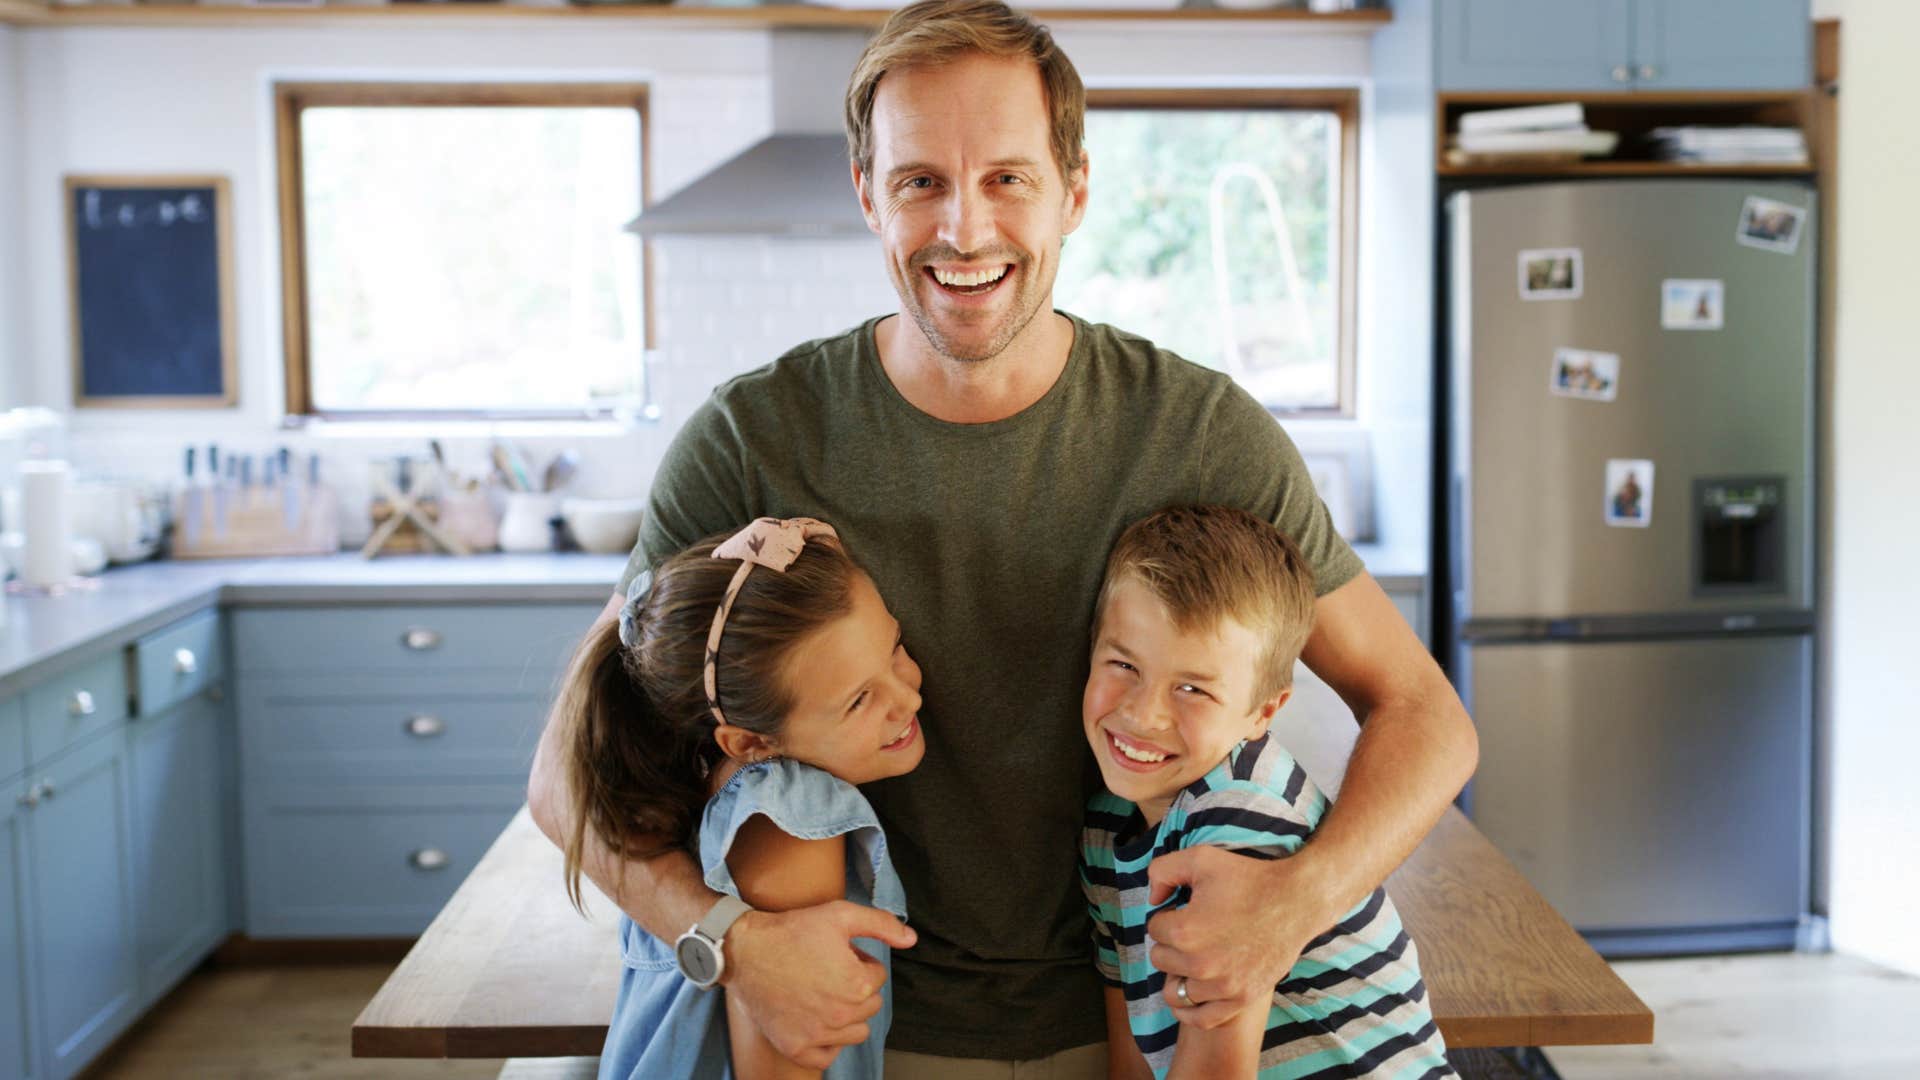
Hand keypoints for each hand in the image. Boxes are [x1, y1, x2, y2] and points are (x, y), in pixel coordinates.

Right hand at [721, 901, 916, 1068]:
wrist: (745, 951)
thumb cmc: (792, 931)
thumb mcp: (841, 915)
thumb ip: (882, 925)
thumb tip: (911, 939)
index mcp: (858, 985)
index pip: (877, 978)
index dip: (859, 961)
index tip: (837, 954)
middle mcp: (841, 1015)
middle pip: (870, 1006)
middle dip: (856, 988)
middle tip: (828, 970)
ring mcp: (818, 1035)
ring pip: (855, 1032)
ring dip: (847, 1016)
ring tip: (823, 995)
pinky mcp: (796, 1047)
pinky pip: (827, 1057)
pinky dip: (826, 1044)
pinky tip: (816, 1022)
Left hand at [1146, 846, 1323, 1029]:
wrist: (1296, 901)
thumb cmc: (1249, 878)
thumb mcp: (1200, 858)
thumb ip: (1161, 870)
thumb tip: (1151, 899)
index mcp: (1185, 931)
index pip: (1153, 929)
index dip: (1167, 916)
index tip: (1185, 910)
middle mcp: (1200, 964)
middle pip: (1160, 959)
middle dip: (1171, 943)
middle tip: (1194, 931)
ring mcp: (1222, 986)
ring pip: (1175, 989)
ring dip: (1180, 973)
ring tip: (1195, 957)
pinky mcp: (1241, 998)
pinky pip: (1200, 1019)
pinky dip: (1188, 1011)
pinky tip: (1189, 994)